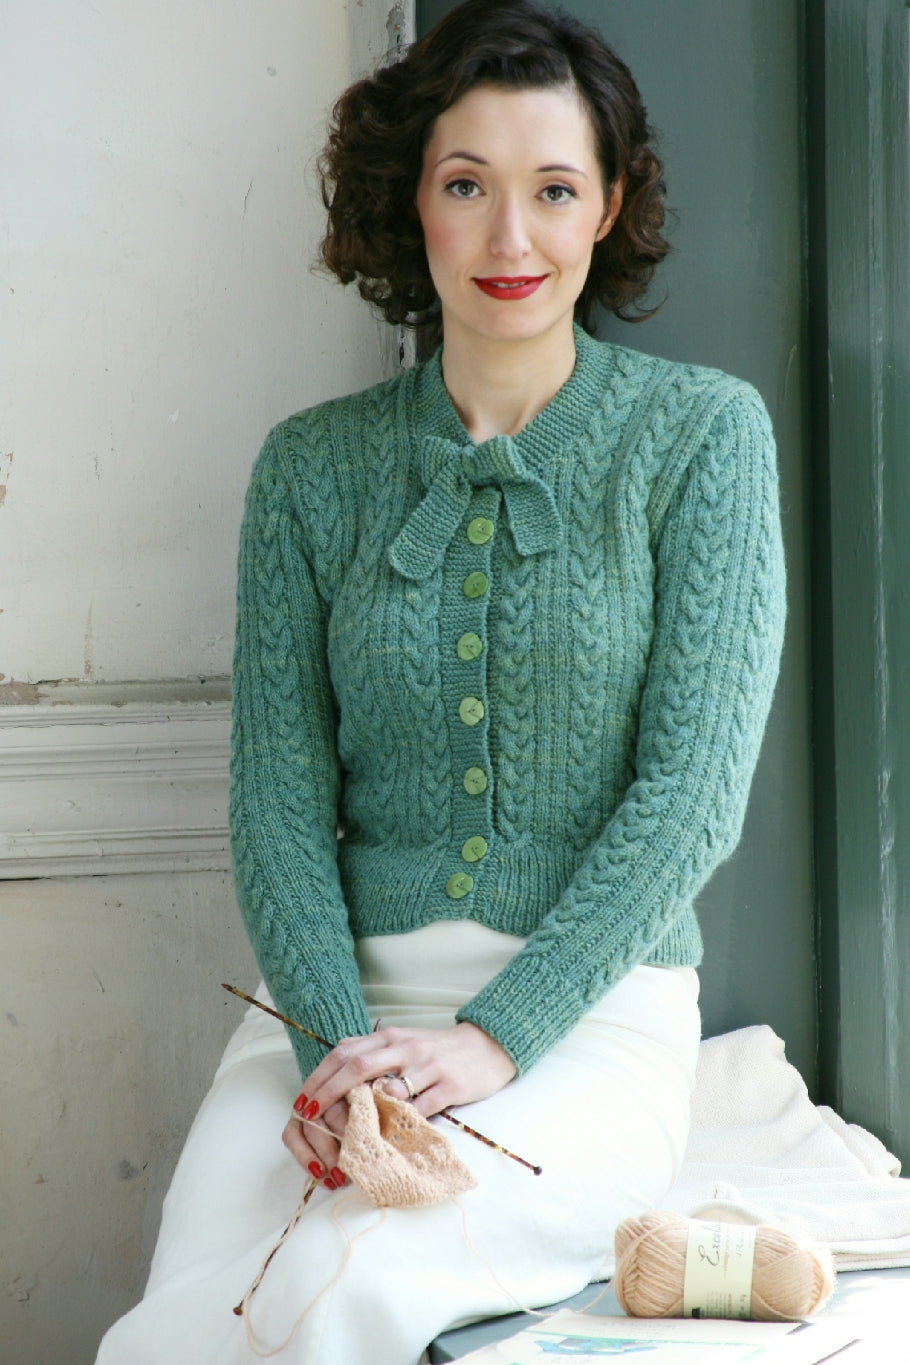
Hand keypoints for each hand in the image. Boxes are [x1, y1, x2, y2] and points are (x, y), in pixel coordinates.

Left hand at [281, 1022, 515, 1181]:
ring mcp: (428, 1067)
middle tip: (310, 1115)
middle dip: (328, 1092)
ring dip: (363, 1114)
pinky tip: (386, 1139)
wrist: (488, 1046)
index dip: (320, 1076)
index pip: (345, 1053)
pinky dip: (400, 1124)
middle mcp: (405, 1048)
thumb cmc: (438, 1049)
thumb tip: (337, 1066)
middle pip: (357, 1067)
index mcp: (390, 1037)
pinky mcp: (450, 1086)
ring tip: (344, 1135)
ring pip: (387, 1088)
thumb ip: (373, 1052)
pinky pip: (421, 1108)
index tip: (302, 1100)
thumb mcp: (403, 1043)